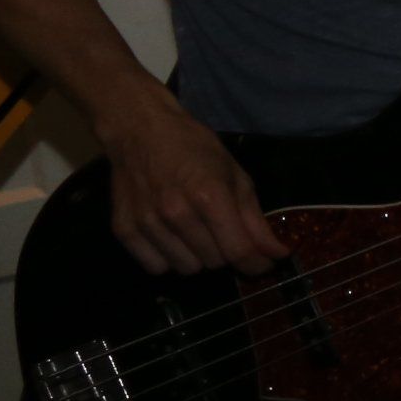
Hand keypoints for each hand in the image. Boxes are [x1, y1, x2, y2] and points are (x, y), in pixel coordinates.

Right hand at [97, 93, 284, 277]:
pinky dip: (168, 258)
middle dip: (226, 252)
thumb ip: (254, 219)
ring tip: (195, 231)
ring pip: (186, 269)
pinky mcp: (123, 230)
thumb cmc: (194, 148)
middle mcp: (176, 213)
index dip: (257, 264)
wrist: (140, 132)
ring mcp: (147, 223)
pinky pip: (156, 267)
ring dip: (198, 257)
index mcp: (210, 196)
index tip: (264, 264)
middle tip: (222, 232)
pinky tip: (171, 238)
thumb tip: (276, 254)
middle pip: (215, 262)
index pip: (238, 251)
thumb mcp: (235, 175)